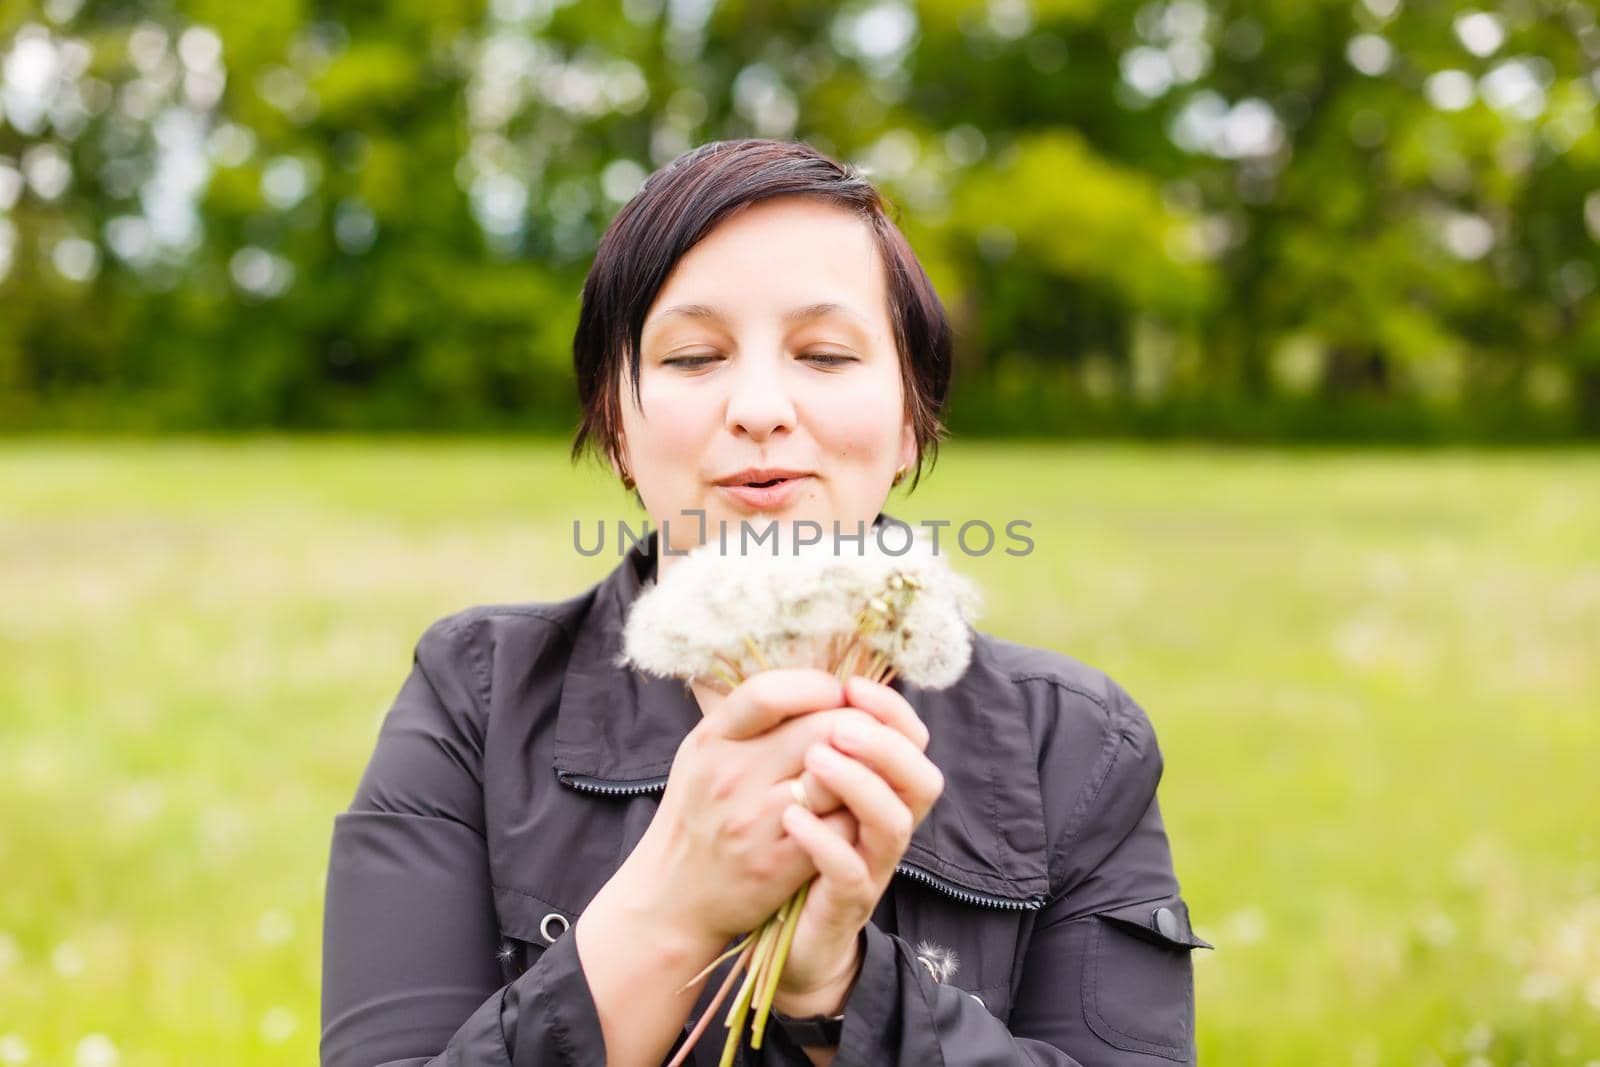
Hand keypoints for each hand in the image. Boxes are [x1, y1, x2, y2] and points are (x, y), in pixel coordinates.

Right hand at [626, 669, 860, 943]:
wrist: (671, 896)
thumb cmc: (696, 814)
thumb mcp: (702, 752)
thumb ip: (746, 716)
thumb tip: (807, 678)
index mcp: (712, 739)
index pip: (770, 693)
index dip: (817, 686)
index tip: (835, 693)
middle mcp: (732, 775)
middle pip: (822, 729)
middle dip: (855, 726)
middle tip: (864, 734)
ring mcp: (757, 820)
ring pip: (840, 776)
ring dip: (862, 770)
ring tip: (864, 770)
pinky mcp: (780, 862)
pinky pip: (842, 824)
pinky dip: (856, 814)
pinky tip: (851, 812)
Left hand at [770, 675, 944, 1013]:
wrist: (783, 938)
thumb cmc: (793, 852)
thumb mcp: (802, 788)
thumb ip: (807, 740)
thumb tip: (793, 677)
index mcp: (880, 790)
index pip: (911, 739)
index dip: (892, 710)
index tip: (853, 686)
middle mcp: (886, 826)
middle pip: (920, 778)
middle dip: (885, 744)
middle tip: (840, 726)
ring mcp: (870, 866)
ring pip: (894, 823)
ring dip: (859, 785)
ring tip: (815, 761)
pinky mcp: (845, 903)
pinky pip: (850, 872)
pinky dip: (825, 841)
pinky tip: (792, 818)